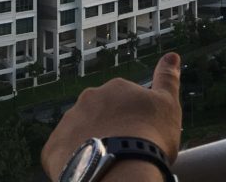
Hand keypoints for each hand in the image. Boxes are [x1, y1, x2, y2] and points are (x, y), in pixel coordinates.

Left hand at [41, 52, 182, 181]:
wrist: (121, 170)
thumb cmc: (149, 136)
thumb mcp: (168, 104)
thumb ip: (167, 78)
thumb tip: (172, 55)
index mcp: (115, 88)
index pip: (123, 100)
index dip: (132, 118)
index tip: (139, 134)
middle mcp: (88, 99)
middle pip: (99, 114)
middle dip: (108, 127)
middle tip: (122, 149)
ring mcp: (68, 122)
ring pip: (79, 132)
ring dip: (89, 142)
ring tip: (105, 162)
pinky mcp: (53, 148)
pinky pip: (62, 152)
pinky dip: (72, 160)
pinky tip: (88, 169)